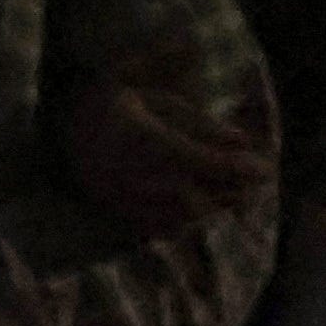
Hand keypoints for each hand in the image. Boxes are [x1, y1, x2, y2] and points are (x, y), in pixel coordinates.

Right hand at [61, 63, 261, 239]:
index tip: (265, 166)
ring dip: (219, 207)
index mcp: (149, 142)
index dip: (240, 167)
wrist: (60, 129)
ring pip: (189, 216)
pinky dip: (193, 221)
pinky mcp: (123, 216)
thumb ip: (196, 119)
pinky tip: (206, 210)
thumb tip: (241, 138)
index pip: (208, 163)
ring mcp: (131, 202)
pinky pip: (168, 227)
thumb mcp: (153, 97)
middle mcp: (142, 177)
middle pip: (204, 194)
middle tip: (259, 182)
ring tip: (242, 196)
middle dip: (236, 190)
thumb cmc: (111, 102)